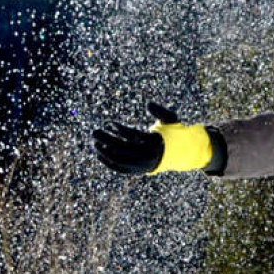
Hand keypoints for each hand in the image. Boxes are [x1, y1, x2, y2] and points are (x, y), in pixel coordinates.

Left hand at [93, 103, 216, 175]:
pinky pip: (120, 169)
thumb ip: (160, 111)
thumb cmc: (172, 134)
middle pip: (122, 148)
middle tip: (94, 132)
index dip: (120, 130)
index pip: (133, 136)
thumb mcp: (171, 120)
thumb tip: (148, 103)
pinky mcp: (137, 171)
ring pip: (119, 160)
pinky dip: (109, 162)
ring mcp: (141, 164)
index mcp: (154, 141)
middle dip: (106, 140)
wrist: (178, 155)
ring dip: (105, 152)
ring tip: (94, 143)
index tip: (109, 123)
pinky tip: (99, 154)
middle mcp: (147, 154)